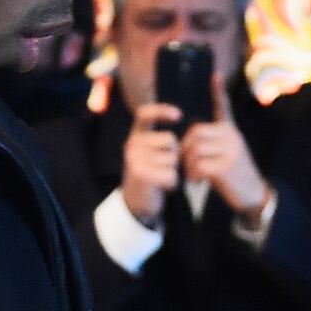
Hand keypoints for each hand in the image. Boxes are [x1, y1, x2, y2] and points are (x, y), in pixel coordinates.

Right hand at [119, 104, 182, 226]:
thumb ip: (160, 136)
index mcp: (135, 135)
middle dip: (175, 153)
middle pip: (170, 140)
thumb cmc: (151, 172)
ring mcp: (134, 159)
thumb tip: (178, 114)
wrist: (136, 200)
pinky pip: (170, 174)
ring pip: (172, 159)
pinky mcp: (140, 175)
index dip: (162, 110)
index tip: (178, 115)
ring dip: (174, 170)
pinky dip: (172, 182)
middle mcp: (132, 144)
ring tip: (162, 176)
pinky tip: (163, 185)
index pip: (145, 113)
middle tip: (165, 165)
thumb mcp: (151, 151)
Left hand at [180, 75, 270, 220]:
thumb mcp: (228, 153)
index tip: (215, 75)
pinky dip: (192, 175)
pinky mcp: (225, 166)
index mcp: (231, 131)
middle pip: (195, 133)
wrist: (253, 194)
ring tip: (193, 175)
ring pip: (194, 149)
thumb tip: (189, 140)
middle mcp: (231, 136)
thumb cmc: (234, 175)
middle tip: (187, 165)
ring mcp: (230, 150)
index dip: (218, 91)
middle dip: (185, 149)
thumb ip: (213, 143)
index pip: (223, 107)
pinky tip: (197, 181)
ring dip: (188, 165)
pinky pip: (198, 165)